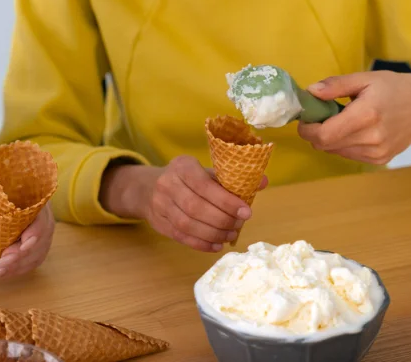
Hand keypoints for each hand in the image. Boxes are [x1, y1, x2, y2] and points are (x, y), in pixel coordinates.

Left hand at [0, 184, 54, 279]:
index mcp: (33, 202)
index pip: (42, 217)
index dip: (36, 232)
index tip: (23, 244)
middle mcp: (43, 219)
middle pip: (41, 239)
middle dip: (21, 253)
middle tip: (1, 262)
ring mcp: (42, 237)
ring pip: (37, 254)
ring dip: (17, 265)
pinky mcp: (36, 252)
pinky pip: (31, 264)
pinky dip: (14, 271)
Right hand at [100, 156, 267, 251]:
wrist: (148, 188)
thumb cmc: (187, 179)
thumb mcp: (206, 171)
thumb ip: (232, 178)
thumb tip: (262, 182)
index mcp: (182, 166)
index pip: (205, 185)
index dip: (226, 201)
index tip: (246, 212)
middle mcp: (167, 184)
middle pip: (196, 207)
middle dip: (222, 220)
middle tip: (239, 225)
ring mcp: (160, 205)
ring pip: (188, 225)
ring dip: (214, 233)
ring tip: (231, 235)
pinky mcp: (159, 223)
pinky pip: (181, 237)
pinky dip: (201, 243)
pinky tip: (216, 244)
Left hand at [298, 71, 410, 164]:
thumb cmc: (394, 88)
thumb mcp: (365, 78)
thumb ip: (335, 85)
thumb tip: (310, 92)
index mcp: (366, 115)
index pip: (323, 135)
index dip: (307, 129)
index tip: (306, 118)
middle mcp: (372, 138)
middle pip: (326, 145)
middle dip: (316, 132)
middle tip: (321, 116)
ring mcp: (377, 152)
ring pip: (335, 151)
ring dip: (330, 138)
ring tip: (343, 121)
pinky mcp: (380, 160)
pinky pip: (349, 155)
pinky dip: (344, 144)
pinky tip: (355, 130)